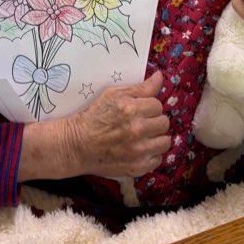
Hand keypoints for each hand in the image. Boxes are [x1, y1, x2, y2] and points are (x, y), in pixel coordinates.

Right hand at [18, 71, 169, 180]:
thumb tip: (159, 76)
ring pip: (165, 142)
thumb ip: (140, 88)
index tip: (139, 110)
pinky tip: (138, 150)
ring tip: (142, 137)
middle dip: (153, 121)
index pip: (158, 105)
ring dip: (155, 138)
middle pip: (164, 123)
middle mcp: (137, 130)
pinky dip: (150, 155)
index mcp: (131, 109)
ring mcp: (138, 151)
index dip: (148, 106)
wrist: (78, 145)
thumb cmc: (95, 116)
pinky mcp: (138, 167)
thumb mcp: (113, 95)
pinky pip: (158, 159)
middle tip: (141, 122)